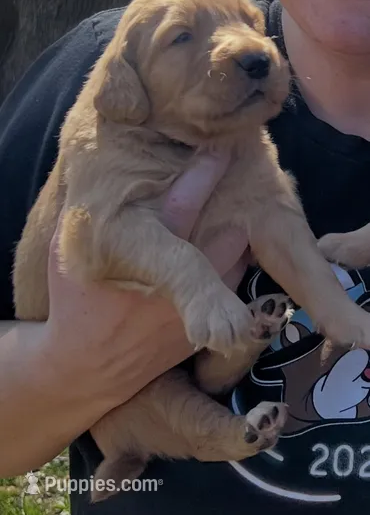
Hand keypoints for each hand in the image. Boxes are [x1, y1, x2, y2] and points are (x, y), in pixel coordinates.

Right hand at [45, 151, 249, 411]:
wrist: (86, 366)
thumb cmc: (76, 297)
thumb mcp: (65, 248)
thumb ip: (90, 209)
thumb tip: (106, 164)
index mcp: (139, 254)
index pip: (184, 203)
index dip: (206, 172)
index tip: (222, 147)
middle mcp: (175, 283)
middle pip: (227, 233)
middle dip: (236, 204)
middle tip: (244, 178)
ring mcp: (195, 310)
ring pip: (238, 261)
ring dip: (239, 235)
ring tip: (234, 214)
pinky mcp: (205, 330)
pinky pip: (233, 288)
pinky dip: (234, 265)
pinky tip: (226, 250)